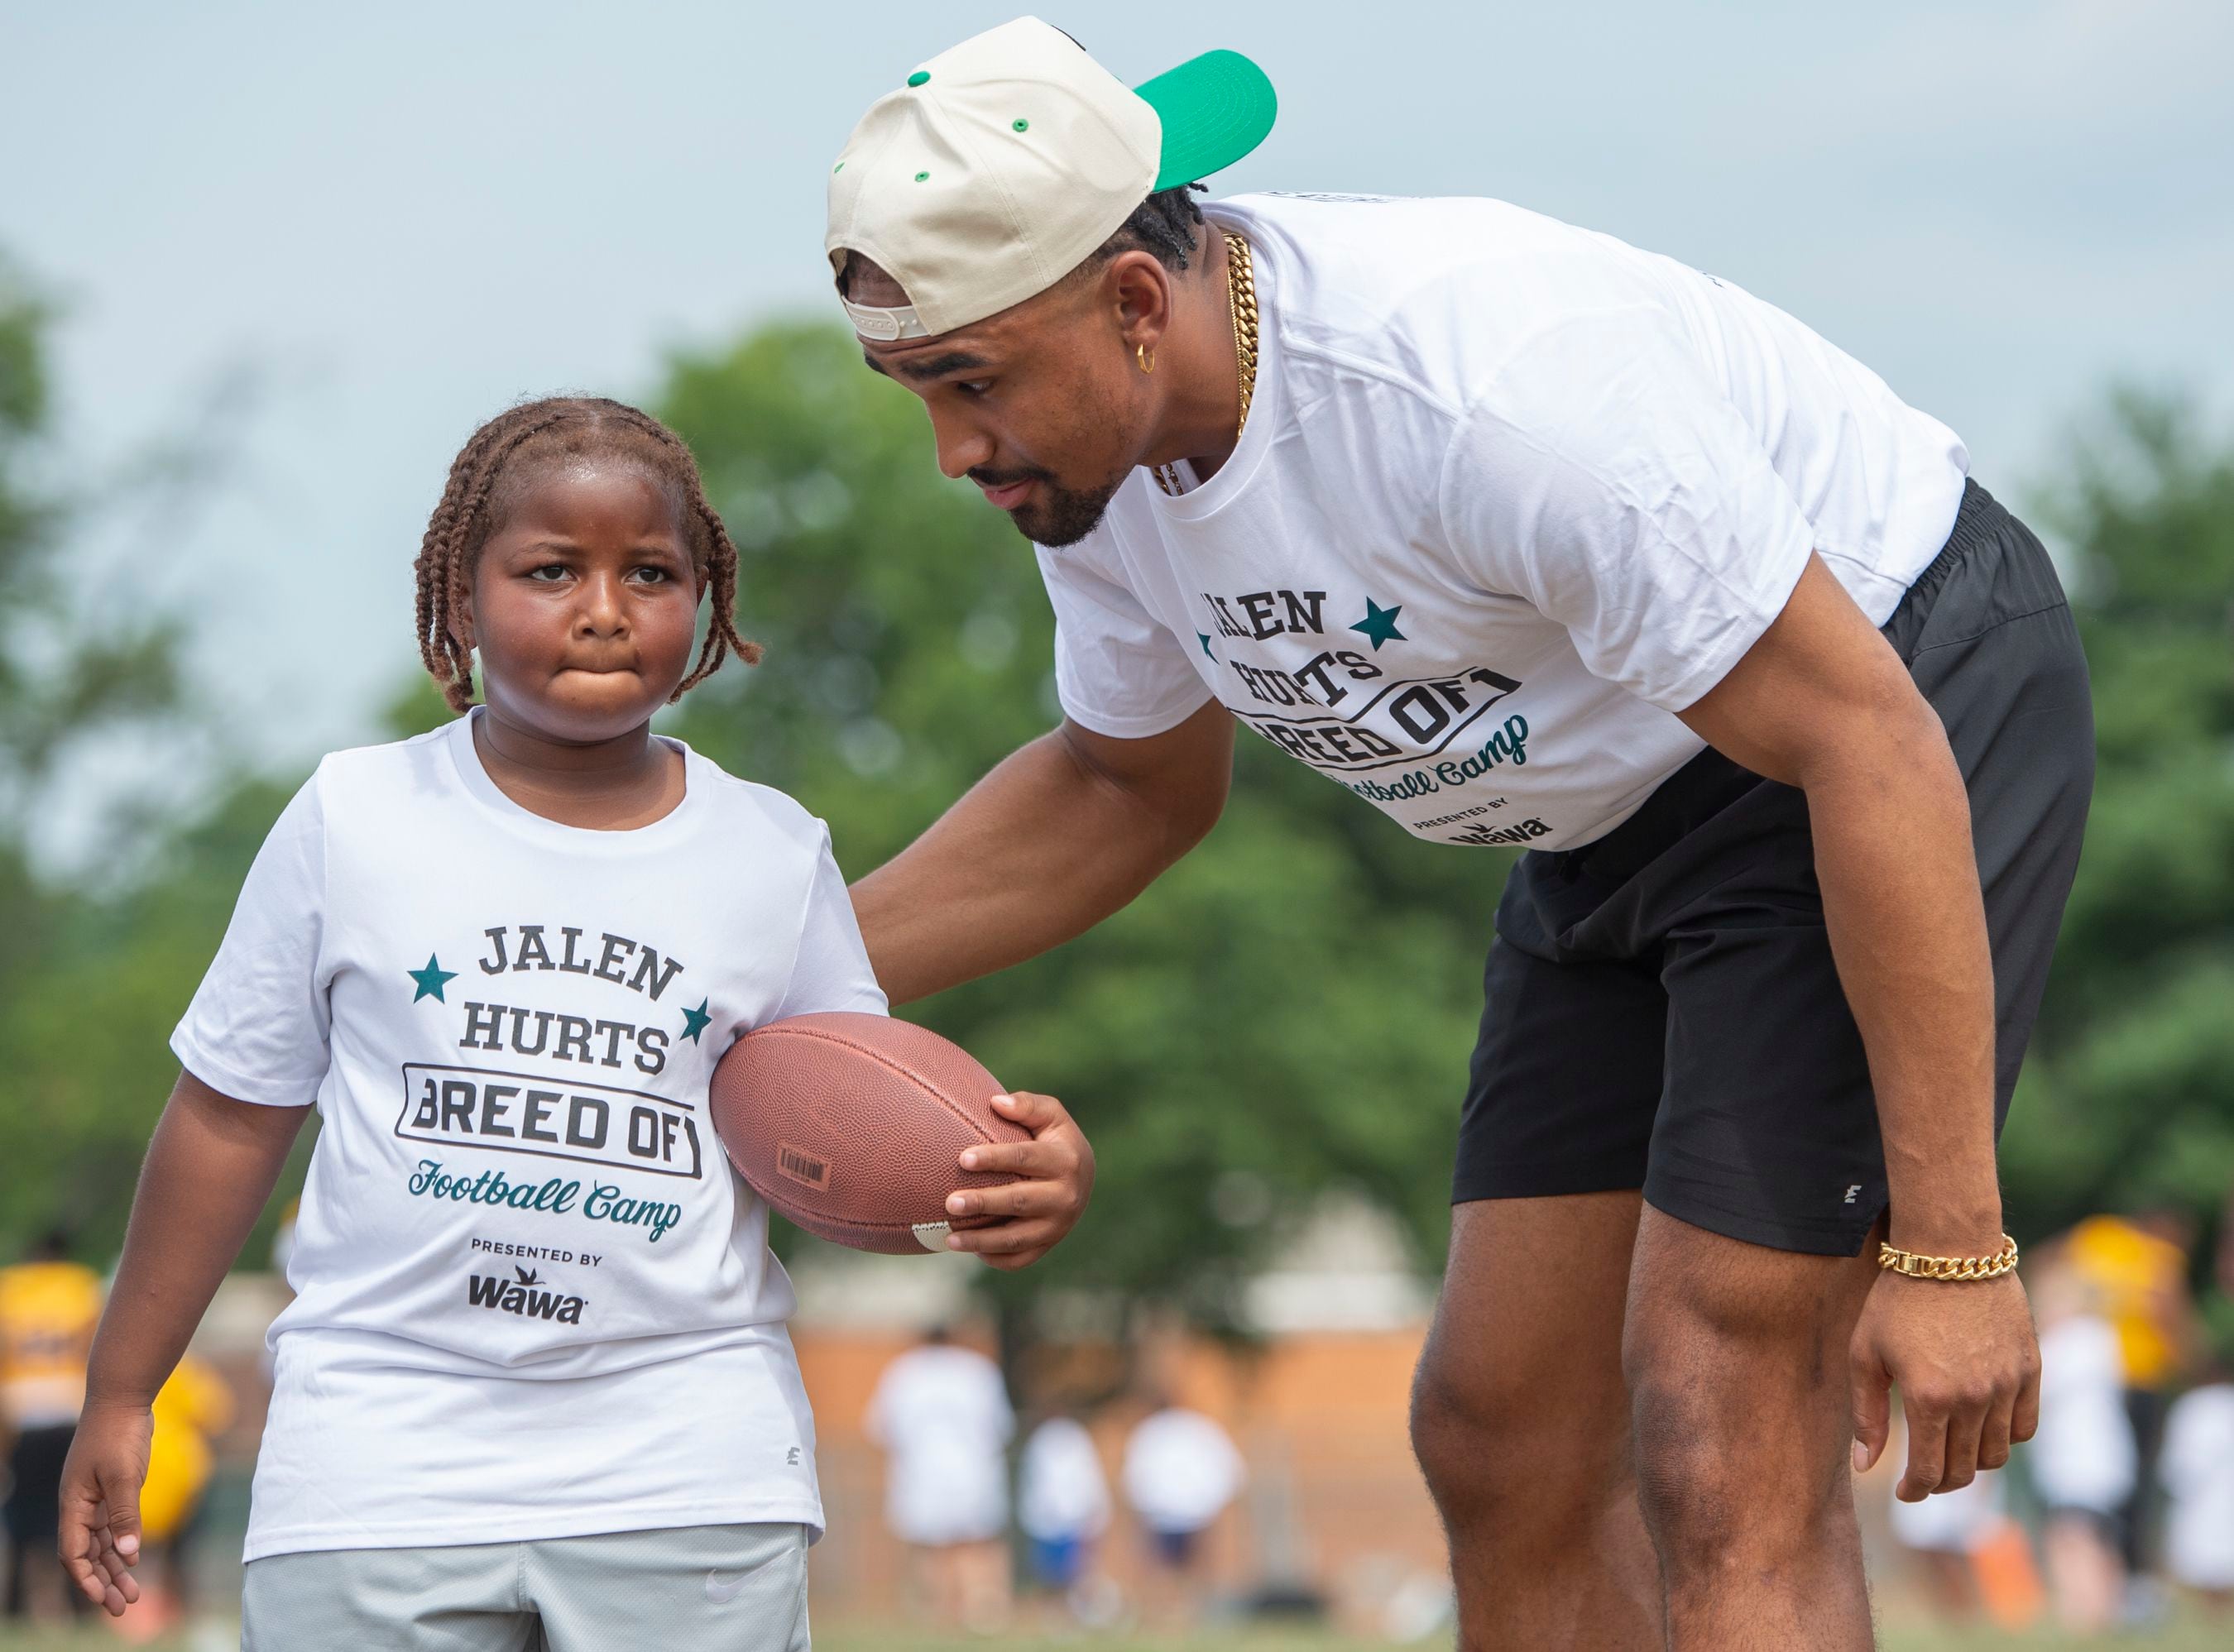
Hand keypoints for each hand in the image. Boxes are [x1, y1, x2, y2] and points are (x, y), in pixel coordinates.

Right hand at [57, 1398, 153, 1616]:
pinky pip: (112, 1525)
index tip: (103, 1599)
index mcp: (73, 1505)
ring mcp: (94, 1497)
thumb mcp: (122, 1475)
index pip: (74, 1553)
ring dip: (114, 1567)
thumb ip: (125, 1513)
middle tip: (122, 1606)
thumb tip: (129, 1554)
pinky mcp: (111, 1488)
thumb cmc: (118, 1434)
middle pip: (88, 1554)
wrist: (123, 1398)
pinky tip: (134, 1559)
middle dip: (103, 1581)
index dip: (87, 1578)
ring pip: (101, 1543)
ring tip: (132, 1593)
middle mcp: (79, 1505)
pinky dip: (121, 1543)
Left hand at [941, 1091, 1094, 1270]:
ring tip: (949, 1239)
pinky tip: (969, 1250)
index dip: (994, 1158)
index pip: (1025, 1158)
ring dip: (981, 1241)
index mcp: (1065, 1160)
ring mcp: (1058, 1226)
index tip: (962, 1158)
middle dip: (983, 1202)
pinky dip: (995, 1258)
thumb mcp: (1051, 1115)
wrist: (1083, 1178)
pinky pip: (1020, 1259)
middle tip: (950, 1202)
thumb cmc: (1055, 1139)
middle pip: (1019, 1201)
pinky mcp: (1049, 1245)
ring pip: (1017, 1238)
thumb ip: (1027, 1105)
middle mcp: (1065, 1196)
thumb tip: (996, 1103)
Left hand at [1850, 1267, 2039, 1500]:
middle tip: (1925, 1475)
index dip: (1915, 1490)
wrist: (1950, 1250)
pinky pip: (2025, 1426)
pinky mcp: (2030, 1369)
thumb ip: (1866, 1414)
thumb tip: (1865, 1466)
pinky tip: (1982, 1428)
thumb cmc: (1897, 1299)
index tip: (1904, 1492)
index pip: (1929, 1471)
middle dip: (1941, 1481)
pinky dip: (2006, 1437)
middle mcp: (1975, 1399)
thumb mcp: (1866, 1354)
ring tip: (1951, 1450)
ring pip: (1997, 1453)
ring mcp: (2007, 1386)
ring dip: (1973, 1462)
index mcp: (1929, 1399)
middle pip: (1965, 1470)